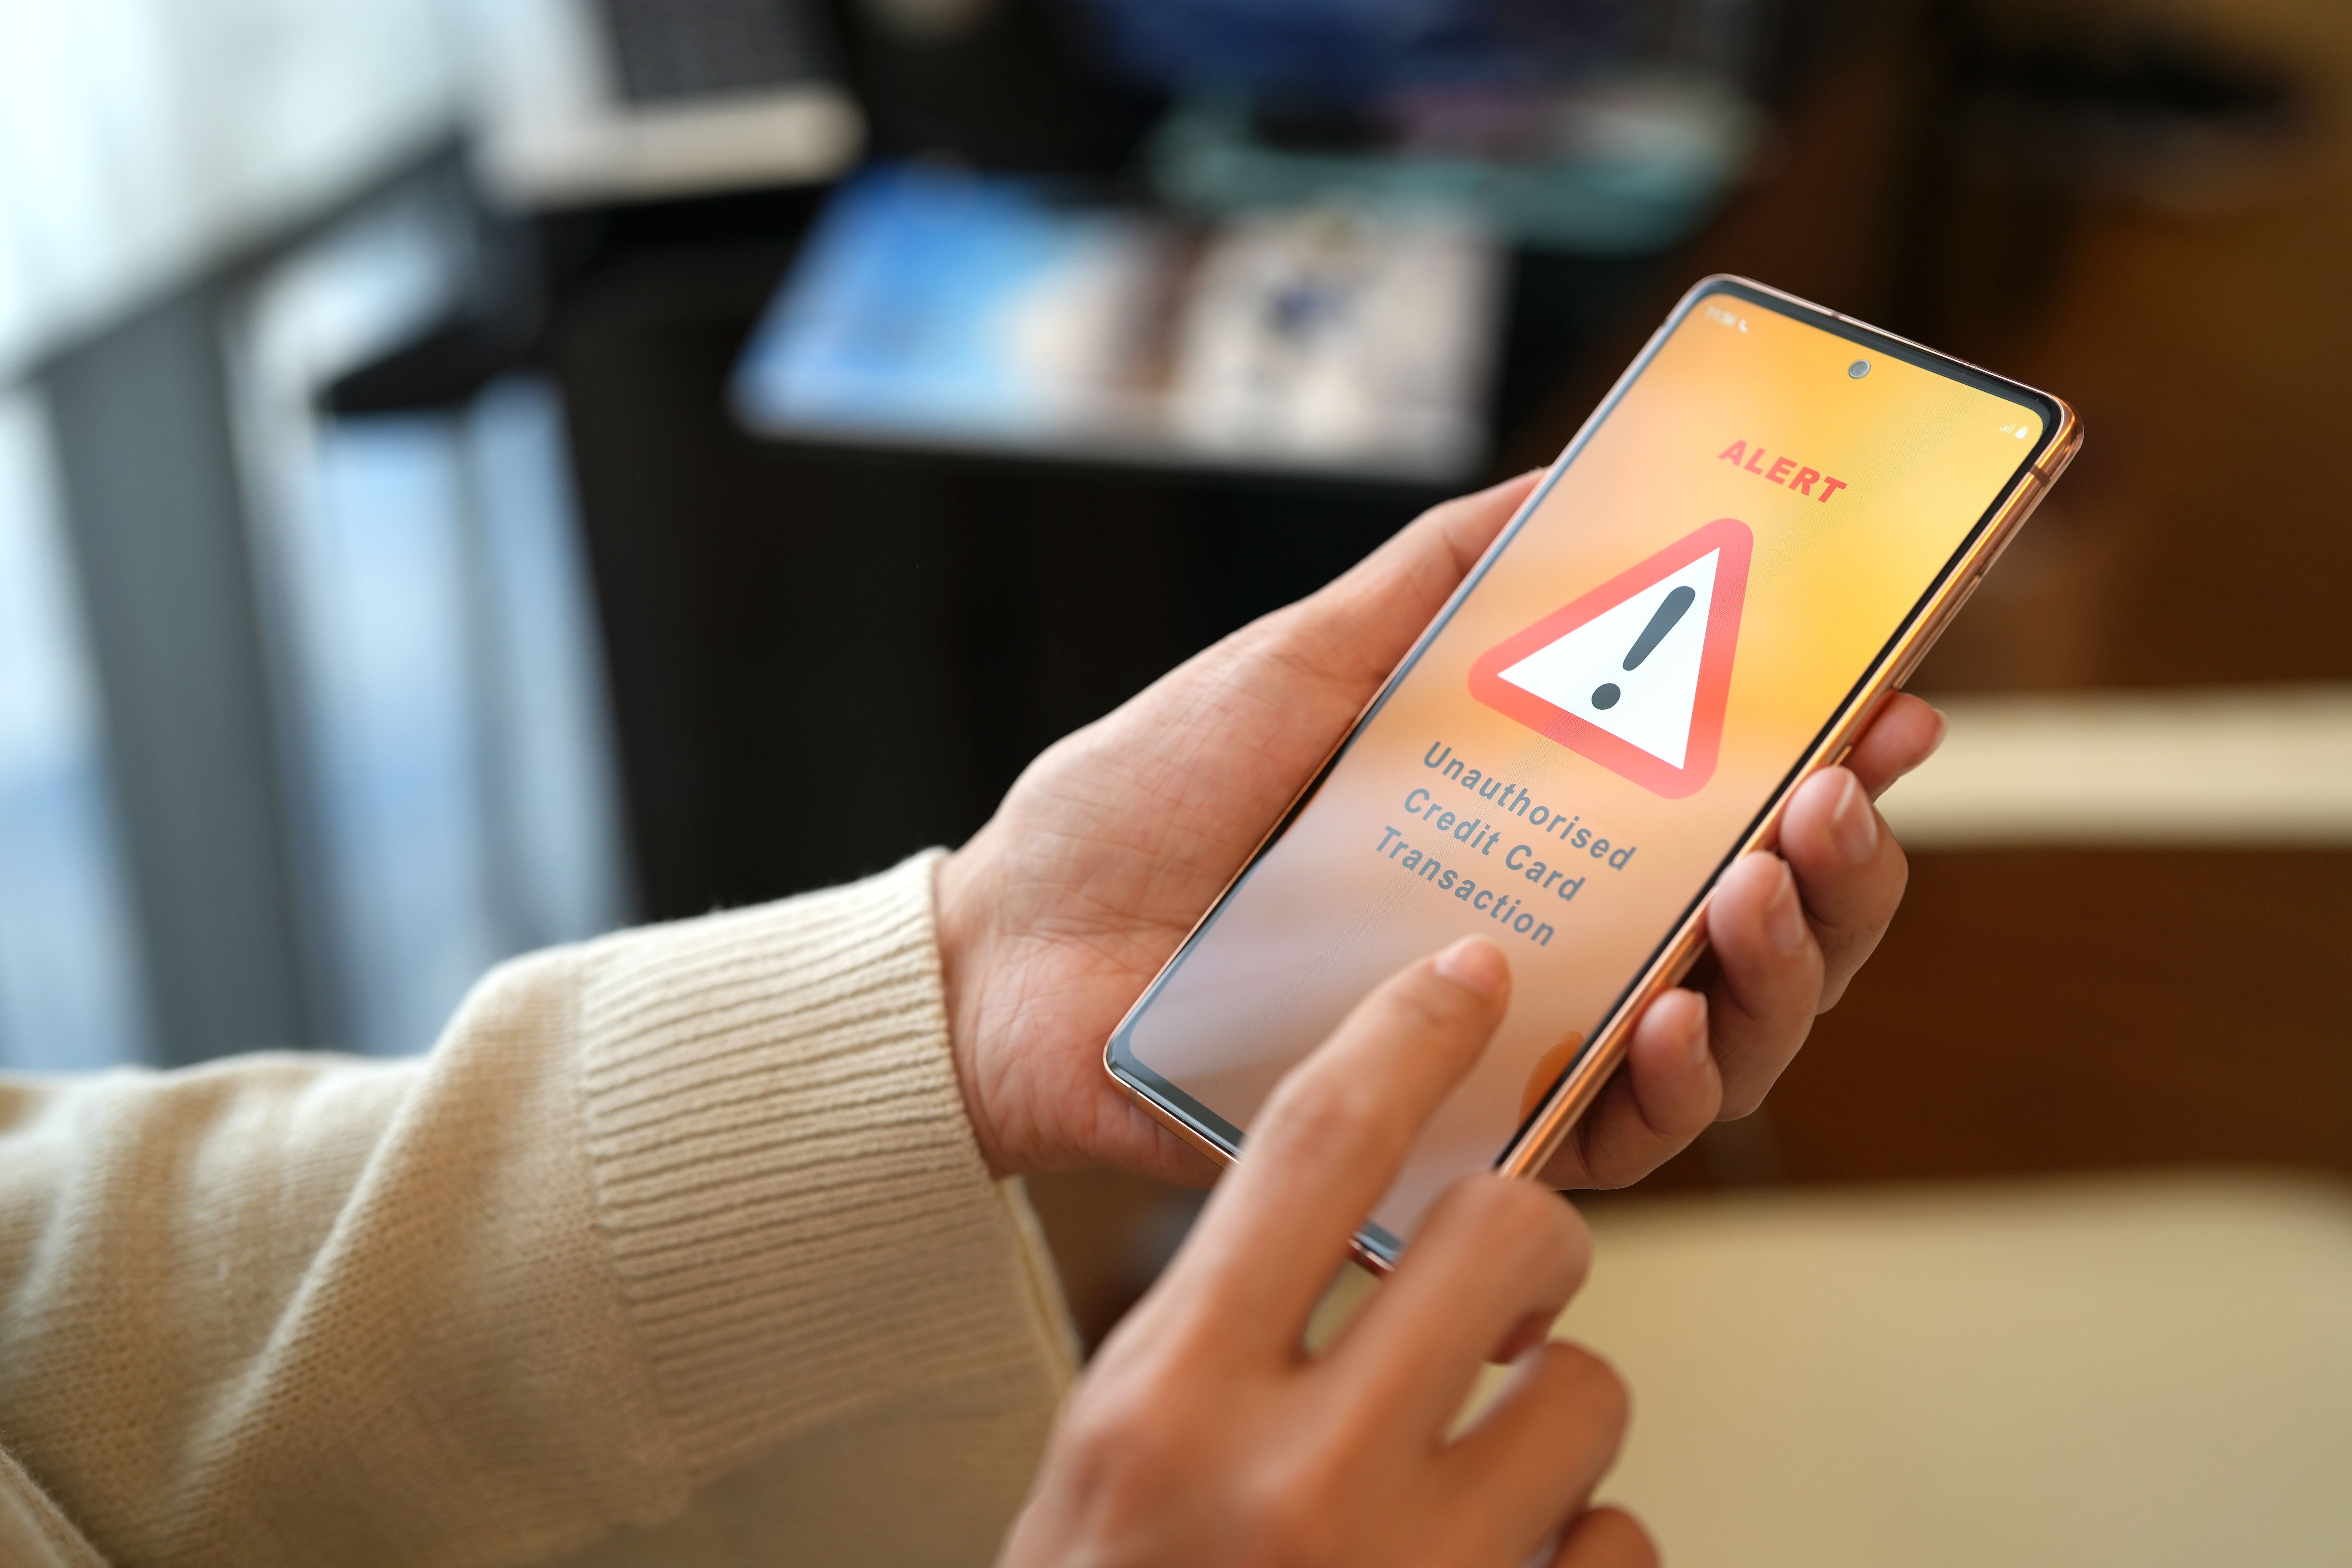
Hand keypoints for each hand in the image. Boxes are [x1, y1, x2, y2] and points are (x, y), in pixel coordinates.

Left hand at [937, 472, 1944, 1184]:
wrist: (1019, 947)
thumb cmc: (1150, 799)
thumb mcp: (1303, 661)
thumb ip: (1438, 581)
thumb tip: (1572, 477)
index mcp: (1533, 824)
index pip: (1727, 800)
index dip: (1834, 755)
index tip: (1900, 693)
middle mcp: (1550, 935)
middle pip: (1763, 927)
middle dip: (1837, 867)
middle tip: (1837, 795)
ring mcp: (1514, 1043)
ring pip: (1726, 1038)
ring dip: (1781, 970)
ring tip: (1757, 890)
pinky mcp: (1461, 1139)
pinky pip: (1616, 1141)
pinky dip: (1669, 1085)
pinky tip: (1670, 1021)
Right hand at [998, 938, 1653, 1567]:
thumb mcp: (1112, 1464)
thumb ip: (1213, 1347)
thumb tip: (1358, 1226)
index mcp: (1166, 1407)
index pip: (1308, 1149)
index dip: (1404, 1036)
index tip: (1467, 974)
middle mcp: (1294, 1484)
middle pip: (1499, 1241)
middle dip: (1533, 1242)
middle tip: (1511, 1279)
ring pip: (1587, 1399)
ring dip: (1558, 1412)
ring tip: (1492, 1465)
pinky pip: (1623, 1549)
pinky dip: (1586, 1550)